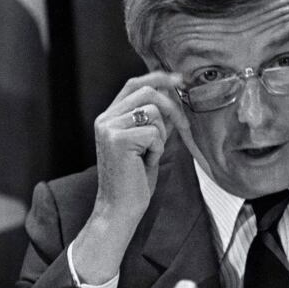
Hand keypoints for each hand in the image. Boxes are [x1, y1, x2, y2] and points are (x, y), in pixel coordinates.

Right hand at [93, 71, 188, 216]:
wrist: (119, 209)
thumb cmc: (135, 179)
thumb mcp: (147, 143)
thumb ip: (155, 120)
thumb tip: (174, 97)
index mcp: (109, 117)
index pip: (134, 84)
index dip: (159, 78)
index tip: (181, 80)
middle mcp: (105, 118)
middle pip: (146, 92)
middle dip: (171, 107)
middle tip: (184, 126)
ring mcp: (109, 127)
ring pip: (153, 113)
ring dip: (162, 135)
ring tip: (151, 155)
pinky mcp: (117, 139)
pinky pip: (154, 132)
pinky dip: (158, 149)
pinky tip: (146, 163)